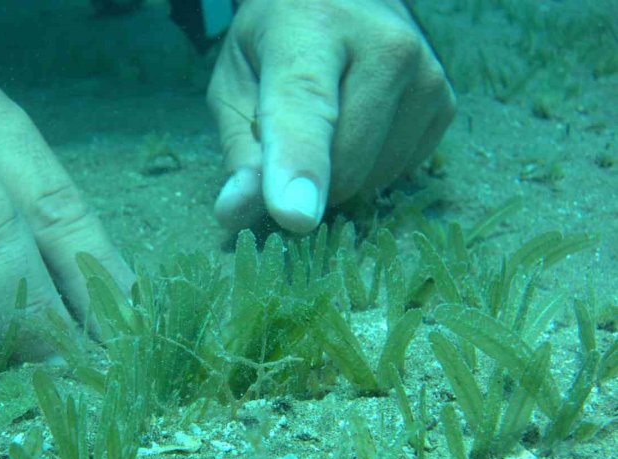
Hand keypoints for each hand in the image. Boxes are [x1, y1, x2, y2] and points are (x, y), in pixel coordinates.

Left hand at [208, 0, 455, 232]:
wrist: (342, 2)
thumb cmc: (276, 47)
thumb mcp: (236, 86)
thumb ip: (239, 151)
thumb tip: (234, 212)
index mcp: (312, 27)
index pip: (304, 106)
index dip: (298, 165)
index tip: (295, 216)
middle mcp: (383, 44)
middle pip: (343, 163)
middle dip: (307, 180)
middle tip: (289, 138)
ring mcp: (425, 73)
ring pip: (372, 178)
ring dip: (339, 175)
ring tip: (329, 121)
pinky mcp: (445, 103)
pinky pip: (398, 174)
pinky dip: (370, 169)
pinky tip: (359, 126)